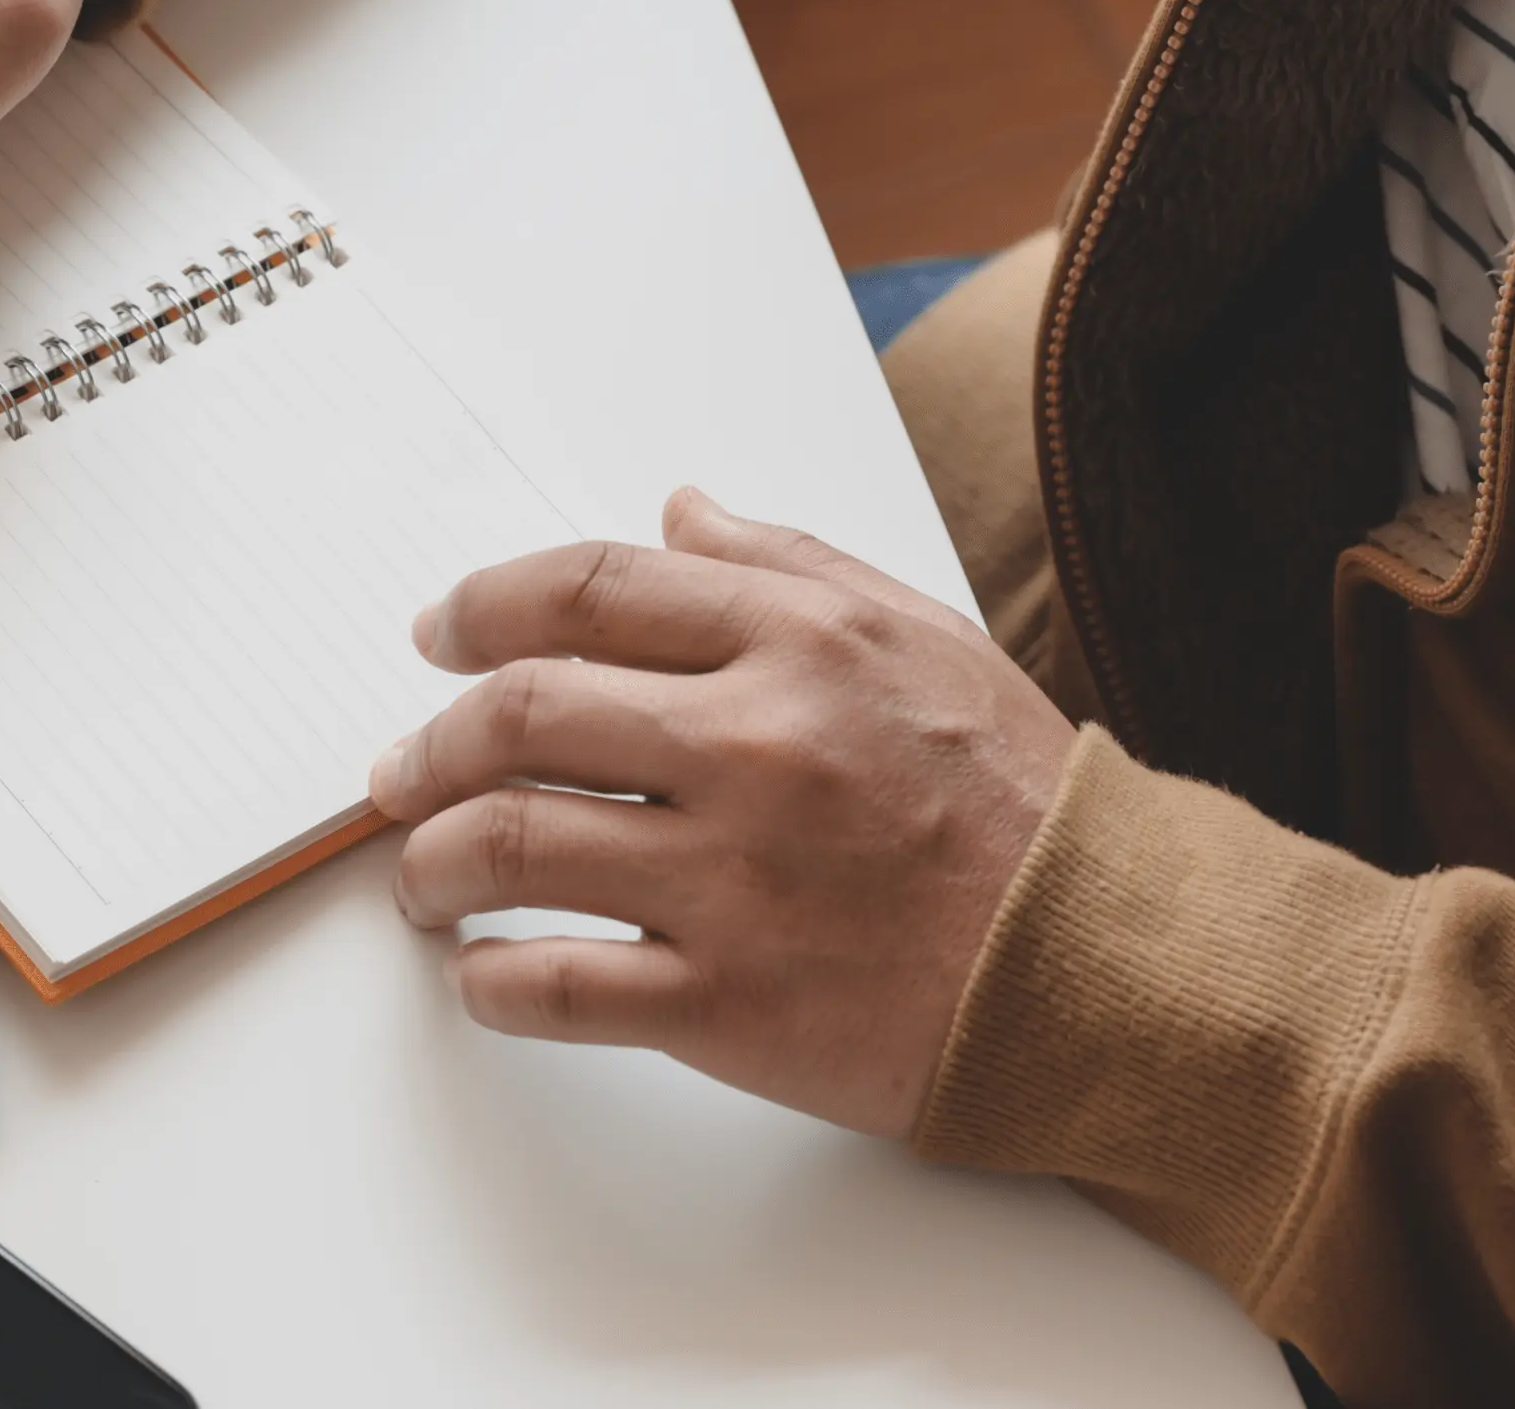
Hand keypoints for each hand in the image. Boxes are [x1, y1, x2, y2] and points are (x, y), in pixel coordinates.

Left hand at [367, 488, 1073, 1136]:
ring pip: (508, 845)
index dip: (481, 607)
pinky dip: (488, 982)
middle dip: (426, 745)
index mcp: (799, 645)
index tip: (436, 634)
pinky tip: (480, 975)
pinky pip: (553, 984)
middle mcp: (754, 747)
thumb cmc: (1020, 806)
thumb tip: (677, 513)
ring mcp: (734, 879)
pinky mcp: (730, 1002)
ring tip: (422, 878)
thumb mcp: (923, 639)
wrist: (1116, 969)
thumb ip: (788, 566)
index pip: (584, 592)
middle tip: (398, 773)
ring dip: (431, 862)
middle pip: (515, 715)